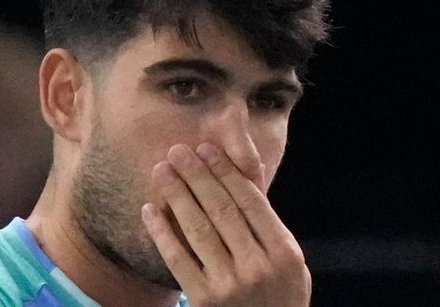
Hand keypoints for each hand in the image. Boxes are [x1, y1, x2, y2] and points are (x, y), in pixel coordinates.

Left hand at [141, 143, 310, 306]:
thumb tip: (246, 174)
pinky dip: (161, 232)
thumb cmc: (279, 296)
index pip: (250, 201)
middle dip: (197, 175)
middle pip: (222, 209)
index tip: (206, 149)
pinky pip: (177, 258)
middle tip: (177, 151)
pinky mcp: (204, 300)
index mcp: (284, 252)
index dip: (225, 171)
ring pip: (198, 228)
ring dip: (177, 195)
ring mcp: (230, 285)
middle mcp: (258, 266)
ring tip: (162, 171)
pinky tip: (149, 210)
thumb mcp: (289, 262)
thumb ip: (268, 224)